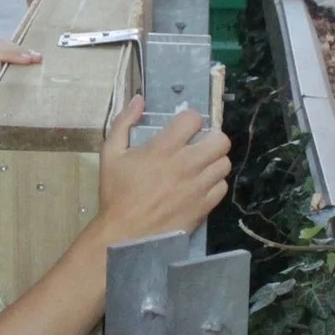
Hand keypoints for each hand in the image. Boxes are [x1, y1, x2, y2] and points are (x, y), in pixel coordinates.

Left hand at [0, 39, 43, 158]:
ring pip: (0, 48)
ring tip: (37, 60)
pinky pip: (4, 57)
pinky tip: (32, 64)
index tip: (31, 61)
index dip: (11, 53)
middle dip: (18, 48)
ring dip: (19, 50)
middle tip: (38, 59)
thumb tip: (13, 111)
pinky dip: (18, 57)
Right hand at [96, 97, 231, 244]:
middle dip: (211, 138)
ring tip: (200, 166)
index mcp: (164, 148)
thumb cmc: (116, 194)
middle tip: (199, 145)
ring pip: (224, 163)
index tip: (182, 128)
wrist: (124, 235)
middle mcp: (186, 164)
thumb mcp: (110, 154)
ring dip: (214, 161)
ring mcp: (198, 187)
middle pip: (220, 140)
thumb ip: (123, 122)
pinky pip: (222, 187)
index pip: (193, 119)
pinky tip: (200, 185)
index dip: (190, 120)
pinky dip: (214, 183)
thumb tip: (139, 100)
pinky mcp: (204, 206)